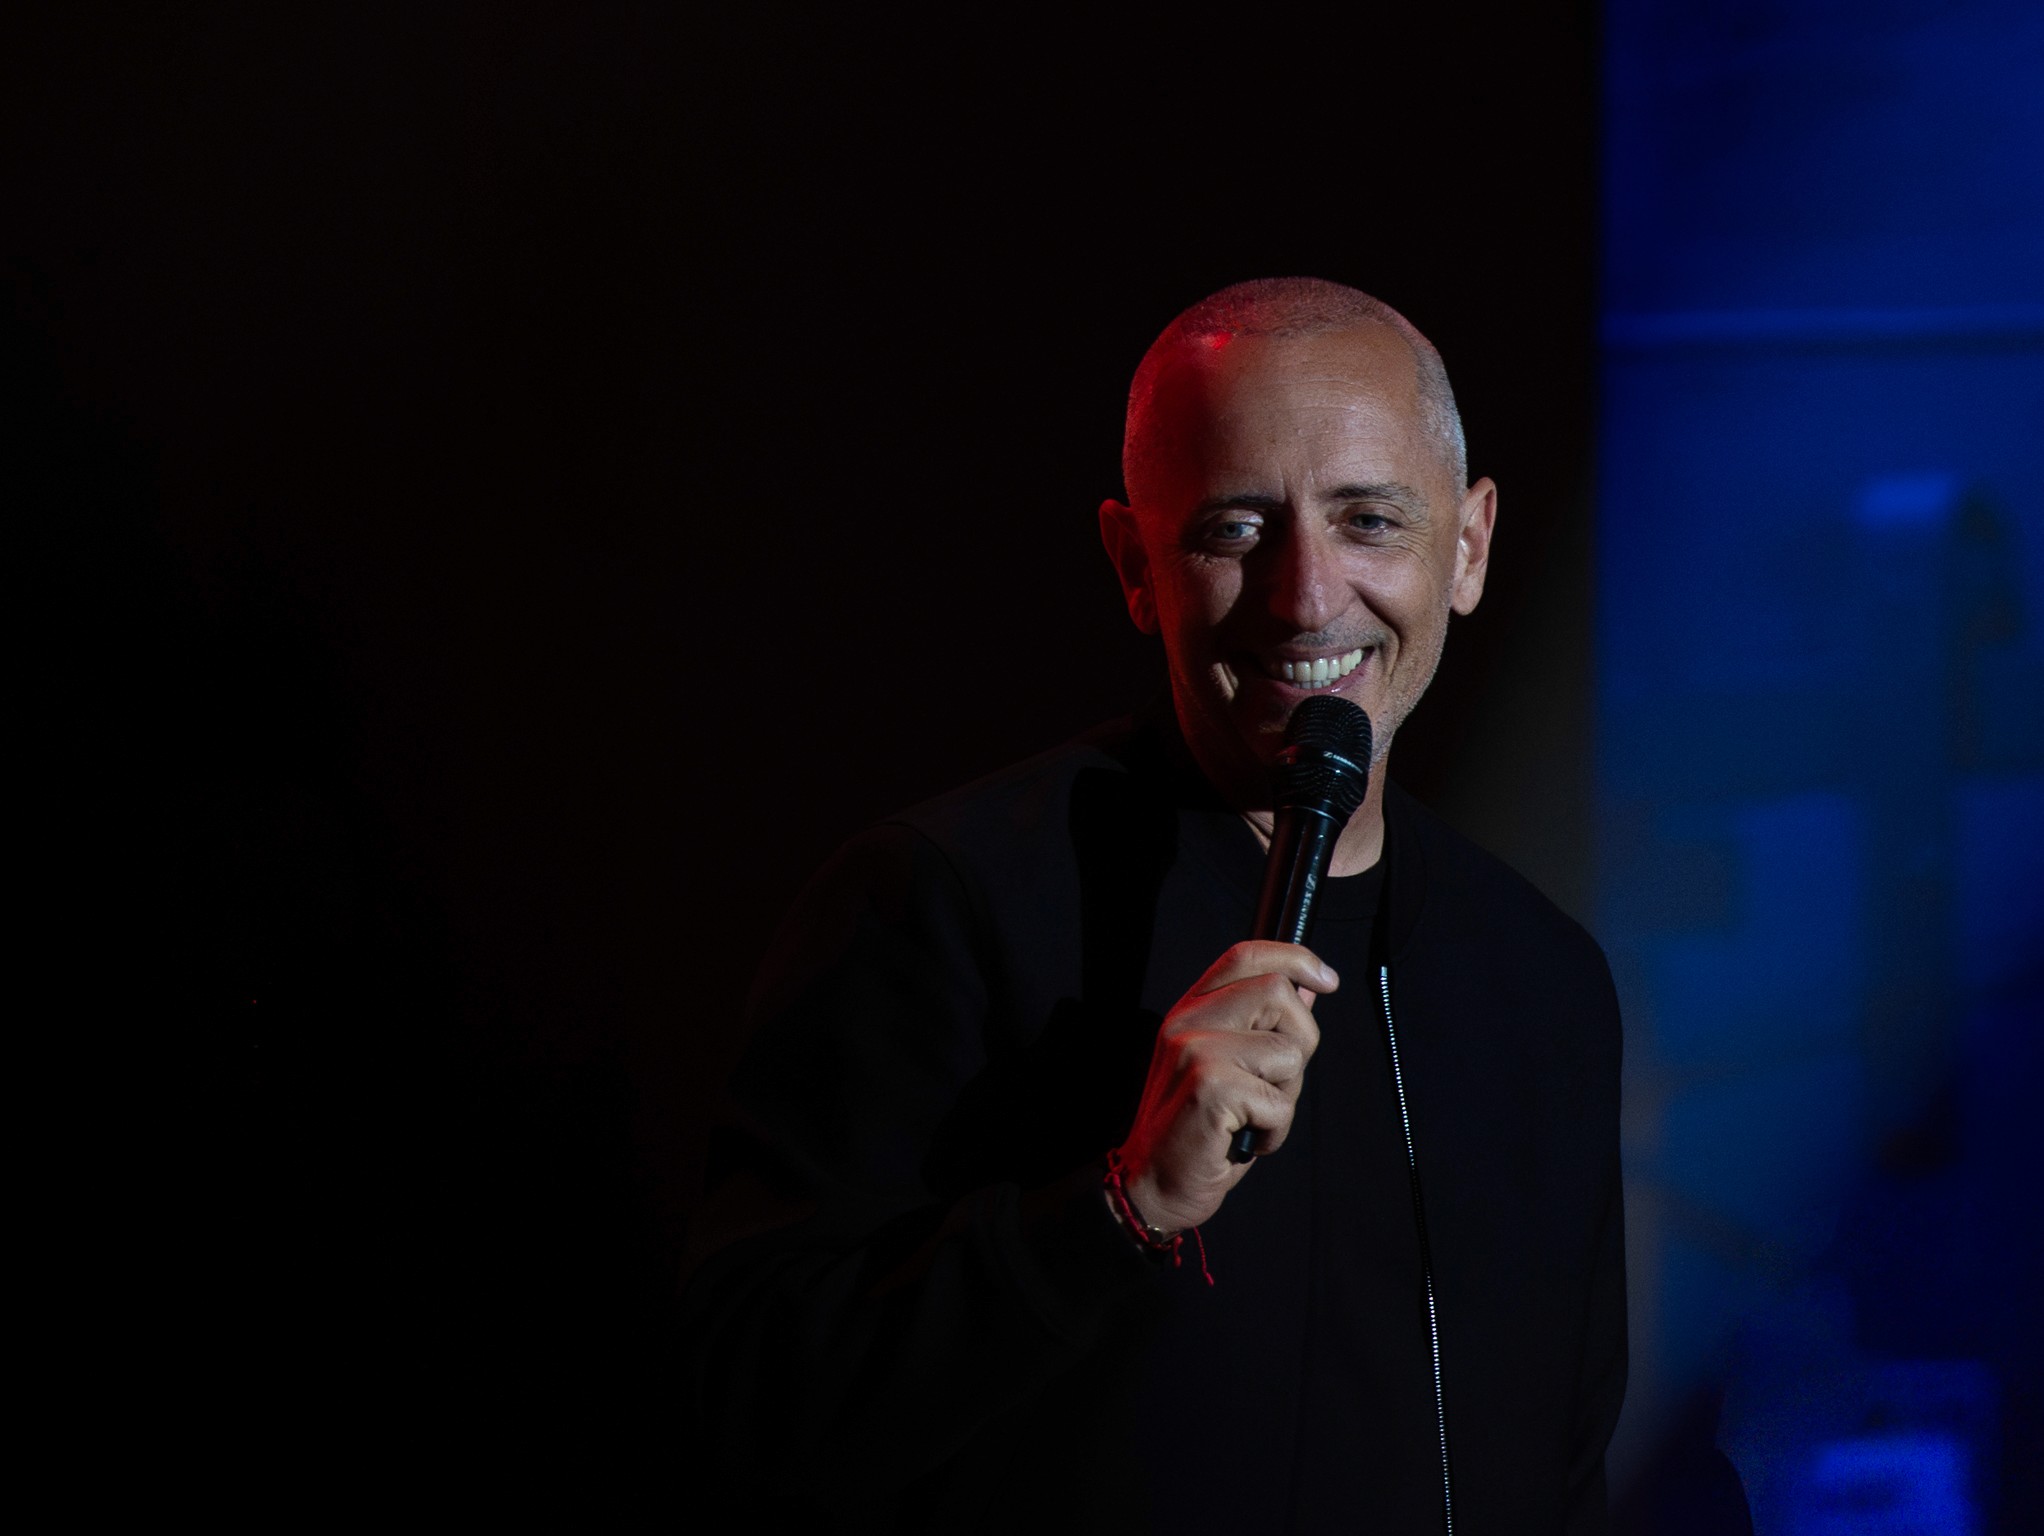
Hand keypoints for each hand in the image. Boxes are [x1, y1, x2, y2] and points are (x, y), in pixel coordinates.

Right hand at [1111, 942, 1334, 1233]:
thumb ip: (1263, 1027)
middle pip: (1277, 991)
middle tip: (1277, 1082)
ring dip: (1288, 1093)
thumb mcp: (1229, 1067)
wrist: (1152, 1184)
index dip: (1295, 958)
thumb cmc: (1198, 1131)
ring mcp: (1194, 1050)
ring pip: (1287, 1050)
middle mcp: (1187, 1021)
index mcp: (1191, 1010)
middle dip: (1301, 1040)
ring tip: (1254, 1116)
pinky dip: (1276, 1128)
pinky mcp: (1209, 1086)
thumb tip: (1308, 988)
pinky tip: (1247, 1138)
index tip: (1327, 980)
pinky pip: (1280, 1100)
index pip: (1245, 955)